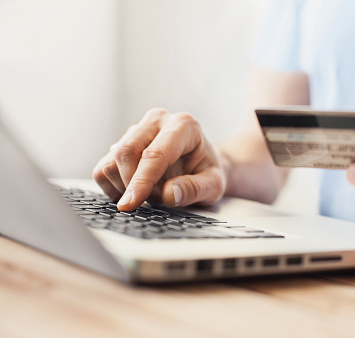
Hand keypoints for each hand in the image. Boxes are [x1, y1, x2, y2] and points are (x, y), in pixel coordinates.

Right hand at [92, 108, 225, 210]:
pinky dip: (114, 187)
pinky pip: (103, 168)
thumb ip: (195, 189)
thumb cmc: (207, 173)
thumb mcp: (214, 185)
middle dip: (132, 185)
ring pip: (112, 160)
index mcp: (184, 125)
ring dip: (125, 187)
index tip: (130, 204)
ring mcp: (137, 129)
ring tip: (151, 193)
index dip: (141, 181)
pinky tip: (136, 190)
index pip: (155, 153)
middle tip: (153, 201)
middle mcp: (157, 120)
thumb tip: (169, 194)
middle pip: (126, 151)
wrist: (201, 165)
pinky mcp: (121, 142)